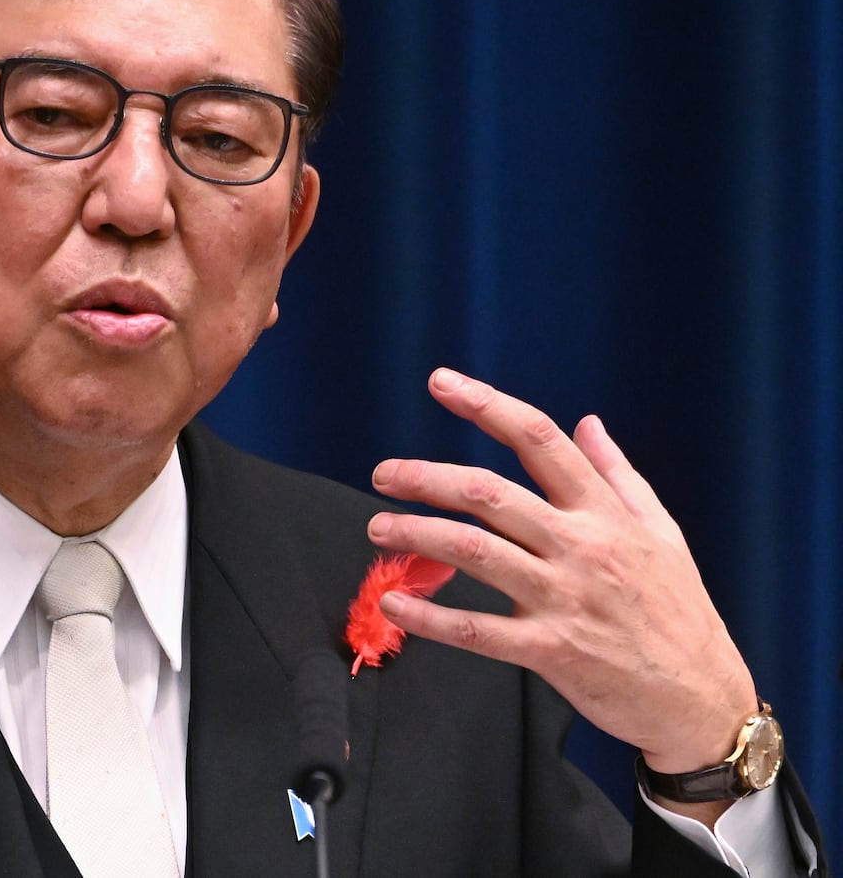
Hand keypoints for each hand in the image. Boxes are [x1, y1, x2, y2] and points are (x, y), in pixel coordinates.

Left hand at [366, 368, 755, 786]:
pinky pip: (477, 630)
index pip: (538, 438)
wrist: (703, 700)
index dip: (486, 404)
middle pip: (488, 493)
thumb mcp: (662, 532)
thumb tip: (587, 422)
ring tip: (378, 528)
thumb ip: (618, 475)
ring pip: (473, 552)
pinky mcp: (552, 651)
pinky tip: (394, 601)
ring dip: (416, 535)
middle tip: (382, 475)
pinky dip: (430, 616)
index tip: (441, 383)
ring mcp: (564, 598)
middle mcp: (580, 546)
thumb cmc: (680, 612)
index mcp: (604, 512)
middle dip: (425, 478)